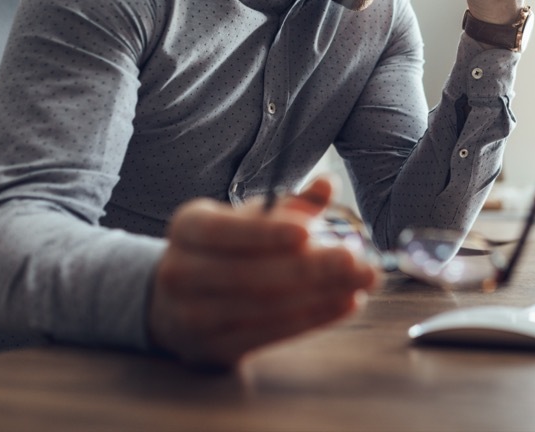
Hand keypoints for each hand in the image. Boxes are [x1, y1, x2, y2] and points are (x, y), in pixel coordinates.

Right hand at [147, 177, 378, 366]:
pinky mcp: (214, 348)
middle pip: (249, 275)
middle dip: (310, 268)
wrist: (174, 304)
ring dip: (320, 295)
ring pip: (264, 307)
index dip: (265, 233)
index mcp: (188, 228)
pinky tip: (345, 302)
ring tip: (360, 282)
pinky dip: (314, 318)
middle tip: (357, 260)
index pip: (223, 231)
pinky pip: (271, 334)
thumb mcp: (247, 220)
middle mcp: (181, 273)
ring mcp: (192, 316)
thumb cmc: (225, 250)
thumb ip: (290, 204)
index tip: (308, 231)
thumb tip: (328, 185)